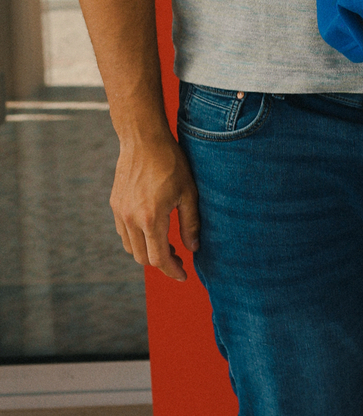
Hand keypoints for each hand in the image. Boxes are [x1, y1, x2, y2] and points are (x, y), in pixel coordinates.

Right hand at [110, 128, 200, 282]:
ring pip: (131, 248)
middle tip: (179, 259)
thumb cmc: (171, 163)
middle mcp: (130, 219)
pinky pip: (123, 233)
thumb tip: (193, 248)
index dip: (172, 270)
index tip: (183, 275)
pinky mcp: (114, 205)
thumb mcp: (188, 193)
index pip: (159, 258)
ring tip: (166, 246)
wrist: (143, 140)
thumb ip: (190, 223)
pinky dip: (137, 240)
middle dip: (162, 263)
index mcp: (151, 218)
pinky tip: (152, 232)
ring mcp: (119, 212)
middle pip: (143, 258)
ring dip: (147, 253)